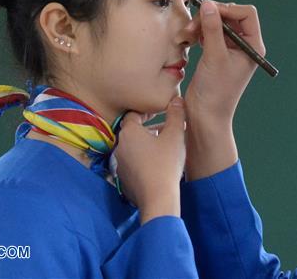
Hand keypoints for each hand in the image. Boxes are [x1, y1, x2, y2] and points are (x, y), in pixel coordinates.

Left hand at [114, 97, 185, 223]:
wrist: (157, 198)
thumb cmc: (166, 163)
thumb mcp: (175, 135)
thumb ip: (176, 114)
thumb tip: (176, 99)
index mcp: (129, 132)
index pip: (134, 114)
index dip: (146, 112)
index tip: (159, 113)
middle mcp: (120, 146)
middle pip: (133, 131)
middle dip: (147, 129)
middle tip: (164, 130)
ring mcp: (119, 164)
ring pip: (132, 148)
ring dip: (145, 145)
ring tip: (163, 148)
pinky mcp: (123, 179)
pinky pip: (132, 163)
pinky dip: (142, 160)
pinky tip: (157, 165)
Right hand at [186, 0, 264, 122]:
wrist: (204, 116)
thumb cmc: (216, 91)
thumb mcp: (215, 57)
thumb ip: (213, 29)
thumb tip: (208, 4)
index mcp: (253, 46)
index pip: (246, 14)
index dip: (228, 9)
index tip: (209, 12)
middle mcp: (244, 45)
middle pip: (230, 15)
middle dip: (210, 16)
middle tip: (192, 25)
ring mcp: (229, 49)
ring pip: (216, 23)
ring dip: (200, 24)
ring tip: (186, 35)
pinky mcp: (216, 53)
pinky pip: (208, 32)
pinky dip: (197, 32)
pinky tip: (188, 39)